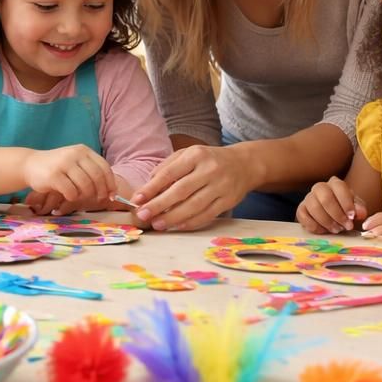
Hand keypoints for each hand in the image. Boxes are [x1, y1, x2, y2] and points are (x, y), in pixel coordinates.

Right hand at [23, 145, 116, 210]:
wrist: (30, 164)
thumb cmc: (57, 167)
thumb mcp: (75, 163)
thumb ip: (91, 172)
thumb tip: (111, 191)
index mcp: (83, 150)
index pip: (104, 167)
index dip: (110, 183)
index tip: (111, 195)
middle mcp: (75, 154)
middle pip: (97, 177)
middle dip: (101, 191)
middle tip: (98, 200)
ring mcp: (64, 164)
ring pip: (85, 185)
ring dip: (84, 195)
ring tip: (78, 195)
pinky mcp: (54, 175)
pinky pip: (71, 191)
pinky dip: (72, 197)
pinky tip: (67, 195)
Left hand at [131, 145, 251, 231]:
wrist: (244, 164)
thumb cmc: (209, 160)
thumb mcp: (189, 154)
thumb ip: (168, 166)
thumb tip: (148, 185)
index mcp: (195, 155)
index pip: (169, 173)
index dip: (152, 188)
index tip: (137, 199)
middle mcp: (209, 169)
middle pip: (180, 191)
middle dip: (159, 205)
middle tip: (142, 215)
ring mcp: (221, 186)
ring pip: (194, 206)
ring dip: (173, 218)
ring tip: (157, 224)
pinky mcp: (229, 200)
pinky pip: (207, 215)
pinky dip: (191, 222)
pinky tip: (177, 226)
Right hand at [296, 176, 365, 233]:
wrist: (334, 218)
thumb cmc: (346, 211)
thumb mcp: (356, 209)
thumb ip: (359, 209)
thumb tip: (359, 212)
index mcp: (335, 184)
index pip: (339, 187)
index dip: (346, 203)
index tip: (352, 217)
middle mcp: (320, 187)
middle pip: (325, 198)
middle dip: (337, 215)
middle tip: (345, 227)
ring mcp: (308, 198)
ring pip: (314, 207)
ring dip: (327, 222)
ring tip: (336, 230)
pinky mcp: (301, 209)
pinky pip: (303, 217)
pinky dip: (314, 226)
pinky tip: (323, 231)